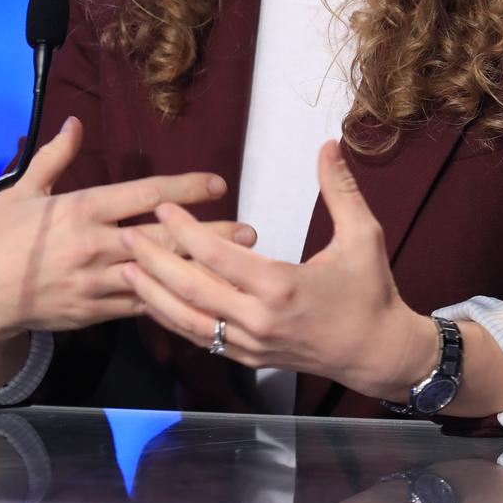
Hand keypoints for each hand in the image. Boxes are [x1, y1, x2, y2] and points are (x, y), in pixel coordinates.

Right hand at [0, 117, 254, 349]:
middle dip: (208, 235)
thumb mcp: (21, 190)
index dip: (183, 187)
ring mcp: (94, 283)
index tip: (217, 182)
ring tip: (236, 267)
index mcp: (80, 210)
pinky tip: (199, 297)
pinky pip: (138, 306)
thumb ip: (55, 157)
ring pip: (158, 276)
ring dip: (198, 270)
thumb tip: (76, 122)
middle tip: (249, 231)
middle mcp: (93, 246)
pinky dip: (169, 300)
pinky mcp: (92, 312)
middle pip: (162, 238)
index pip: (142, 195)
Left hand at [121, 139, 439, 402]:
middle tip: (126, 235)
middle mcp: (259, 319)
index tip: (163, 206)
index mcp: (282, 286)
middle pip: (192, 290)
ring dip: (153, 295)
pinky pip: (202, 339)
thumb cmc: (371, 291)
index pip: (218, 256)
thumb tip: (328, 144)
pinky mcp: (249, 358)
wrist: (377, 353)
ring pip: (189, 321)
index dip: (185, 231)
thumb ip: (340, 189)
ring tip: (125, 270)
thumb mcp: (364, 235)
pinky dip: (174, 320)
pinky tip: (154, 302)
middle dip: (155, 262)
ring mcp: (251, 343)